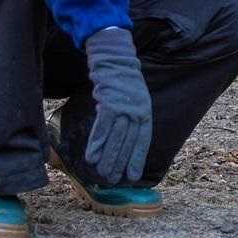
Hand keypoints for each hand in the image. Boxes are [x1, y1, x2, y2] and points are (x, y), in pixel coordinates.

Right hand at [83, 27, 151, 183]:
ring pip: (114, 137)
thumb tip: (118, 140)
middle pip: (127, 141)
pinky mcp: (109, 102)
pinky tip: (91, 157)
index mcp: (146, 111)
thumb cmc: (122, 81)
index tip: (131, 177)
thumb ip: (128, 119)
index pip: (143, 140)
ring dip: (107, 157)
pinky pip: (102, 127)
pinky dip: (96, 143)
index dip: (136, 159)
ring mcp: (124, 106)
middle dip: (118, 162)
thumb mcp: (134, 100)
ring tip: (100, 172)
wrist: (114, 58)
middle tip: (110, 179)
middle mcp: (137, 110)